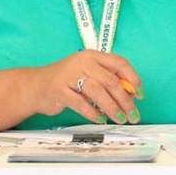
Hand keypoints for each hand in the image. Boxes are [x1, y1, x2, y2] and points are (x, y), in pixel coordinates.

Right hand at [25, 51, 142, 124]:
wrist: (35, 86)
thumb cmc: (66, 81)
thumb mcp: (88, 74)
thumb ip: (107, 79)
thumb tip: (132, 94)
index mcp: (92, 55)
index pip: (119, 63)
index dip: (133, 79)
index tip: (140, 94)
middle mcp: (82, 62)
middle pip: (111, 81)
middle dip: (126, 100)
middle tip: (133, 114)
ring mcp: (70, 75)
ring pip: (98, 92)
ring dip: (113, 108)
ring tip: (120, 119)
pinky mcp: (59, 90)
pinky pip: (81, 104)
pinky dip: (93, 113)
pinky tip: (100, 119)